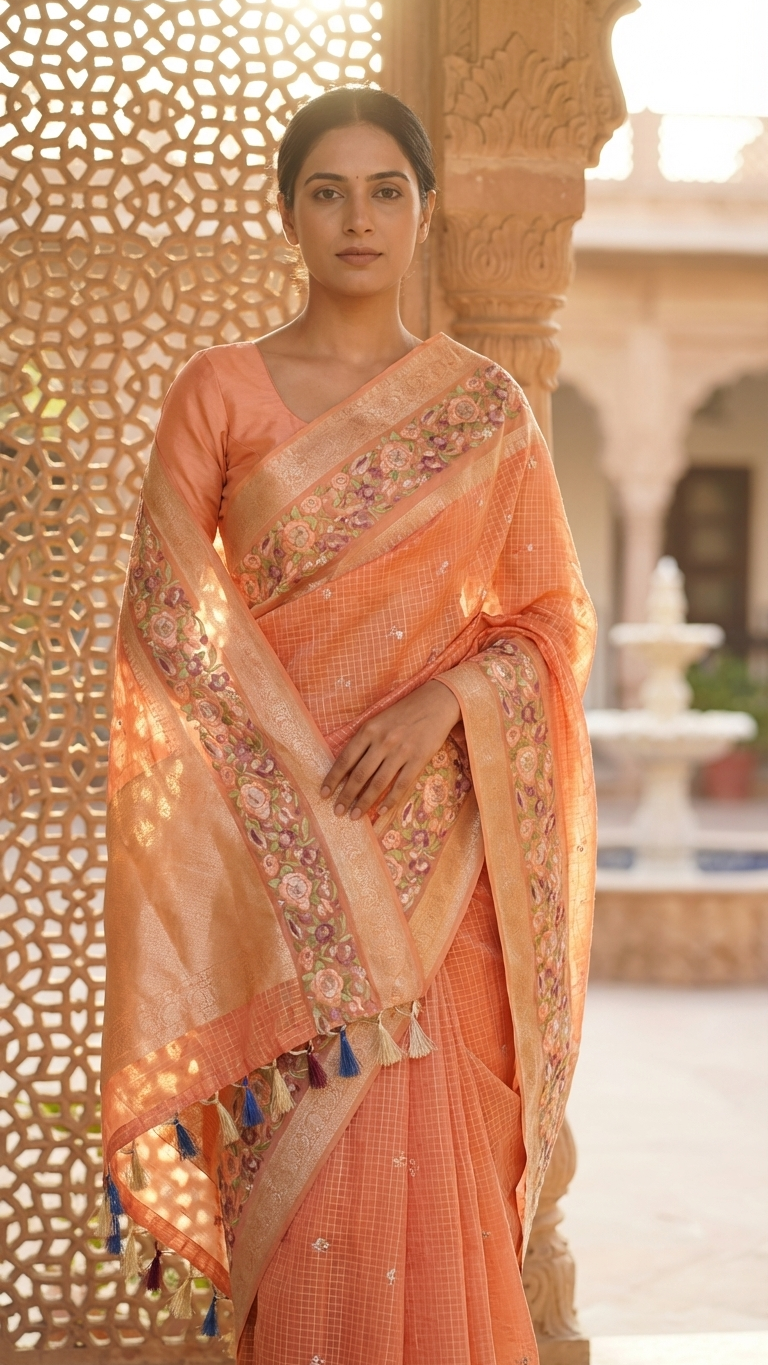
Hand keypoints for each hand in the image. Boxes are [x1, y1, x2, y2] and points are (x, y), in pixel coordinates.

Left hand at [321, 679, 460, 820]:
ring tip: (355, 816)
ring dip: (365, 802)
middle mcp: (383, 741)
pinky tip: (381, 810)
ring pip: (378, 783)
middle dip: (346, 796)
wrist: (436, 702)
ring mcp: (401, 751)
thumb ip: (364, 740)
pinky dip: (390, 800)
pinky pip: (401, 784)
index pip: (345, 759)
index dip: (333, 778)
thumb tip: (347, 767)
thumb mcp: (378, 720)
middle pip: (360, 774)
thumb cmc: (404, 712)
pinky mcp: (418, 759)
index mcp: (369, 730)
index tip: (324, 793)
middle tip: (338, 811)